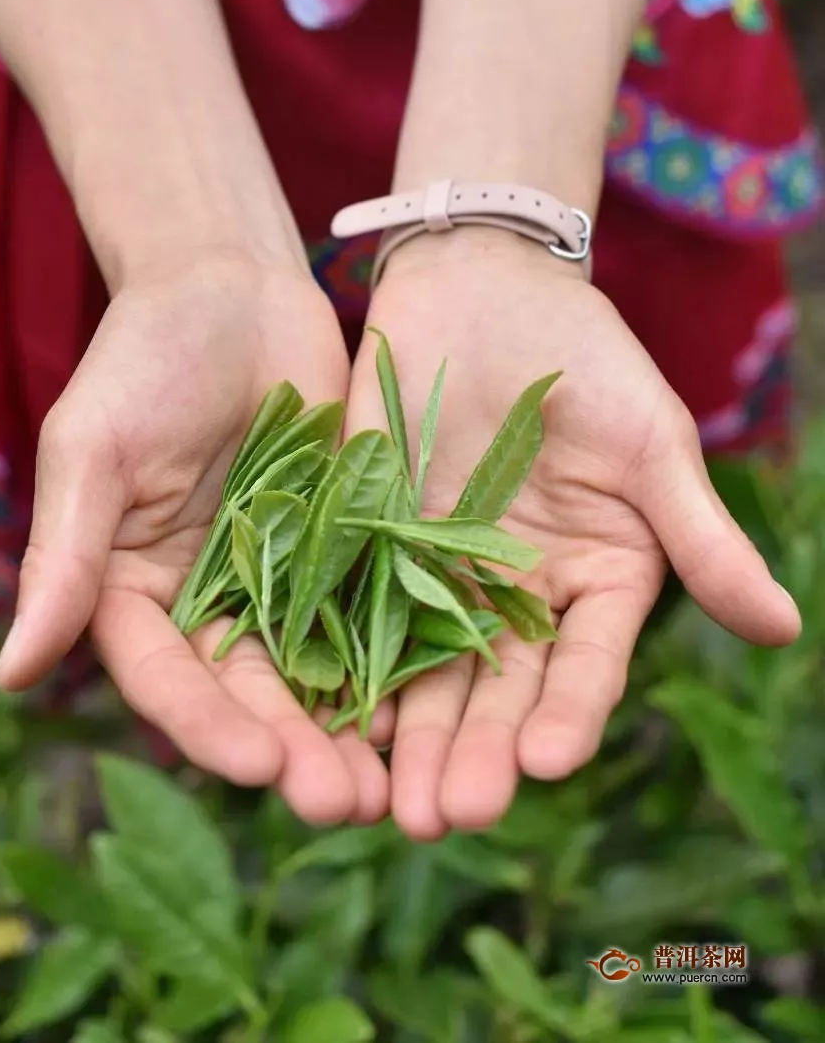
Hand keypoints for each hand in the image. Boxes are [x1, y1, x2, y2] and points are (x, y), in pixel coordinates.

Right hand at [0, 253, 389, 825]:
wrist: (230, 285)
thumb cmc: (143, 355)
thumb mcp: (92, 450)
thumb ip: (62, 559)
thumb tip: (11, 677)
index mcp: (131, 588)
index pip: (166, 675)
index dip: (206, 724)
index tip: (256, 765)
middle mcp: (204, 598)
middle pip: (245, 692)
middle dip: (290, 748)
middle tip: (342, 801)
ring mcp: (278, 576)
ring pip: (311, 670)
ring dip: (345, 729)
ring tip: (390, 785)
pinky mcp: (341, 545)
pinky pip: (368, 611)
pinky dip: (394, 660)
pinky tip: (431, 703)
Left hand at [346, 231, 799, 839]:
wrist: (484, 284)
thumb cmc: (588, 357)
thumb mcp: (650, 443)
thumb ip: (699, 538)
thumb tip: (782, 627)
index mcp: (595, 583)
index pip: (584, 665)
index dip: (567, 714)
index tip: (549, 762)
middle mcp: (517, 597)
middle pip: (496, 689)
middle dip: (474, 751)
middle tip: (446, 813)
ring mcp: (438, 573)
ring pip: (422, 669)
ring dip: (406, 735)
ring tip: (387, 801)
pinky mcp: (370, 541)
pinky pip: (351, 610)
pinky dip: (336, 663)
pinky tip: (320, 716)